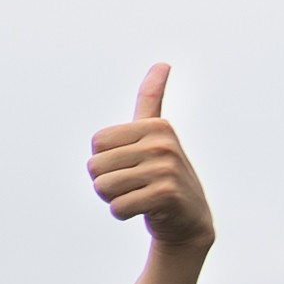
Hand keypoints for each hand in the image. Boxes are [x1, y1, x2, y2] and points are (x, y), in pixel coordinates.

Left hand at [87, 61, 211, 258]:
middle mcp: (163, 143)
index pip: (96, 143)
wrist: (188, 220)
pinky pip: (117, 207)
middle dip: (106, 182)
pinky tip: (146, 210)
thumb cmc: (162, 175)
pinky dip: (123, 213)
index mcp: (156, 125)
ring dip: (114, 198)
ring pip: (103, 188)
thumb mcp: (156, 135)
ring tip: (139, 196)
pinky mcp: (165, 195)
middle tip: (135, 185)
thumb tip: (163, 63)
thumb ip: (152, 100)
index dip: (105, 160)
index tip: (132, 164)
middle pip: (95, 166)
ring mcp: (166, 168)